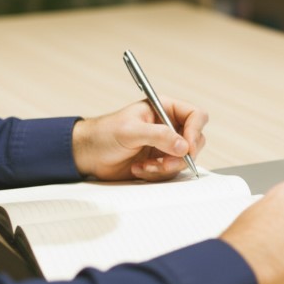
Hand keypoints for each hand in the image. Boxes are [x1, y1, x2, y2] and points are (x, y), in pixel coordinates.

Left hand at [72, 97, 207, 180]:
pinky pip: (170, 172)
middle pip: (195, 141)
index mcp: (164, 109)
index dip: (195, 131)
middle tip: (164, 162)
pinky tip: (138, 169)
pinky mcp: (159, 163)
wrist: (88, 155)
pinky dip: (155, 174)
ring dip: (165, 167)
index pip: (195, 116)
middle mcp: (168, 127)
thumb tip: (183, 146)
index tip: (186, 147)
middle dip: (181, 155)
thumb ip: (158, 136)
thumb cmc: (104, 134)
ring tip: (143, 166)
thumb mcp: (130, 131)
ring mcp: (165, 146)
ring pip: (184, 160)